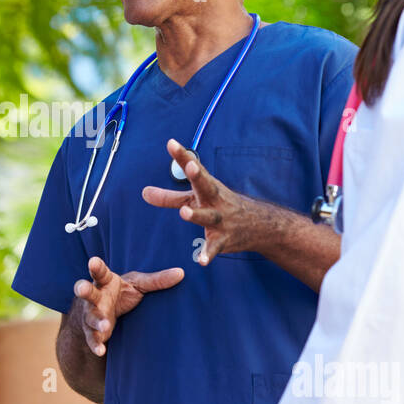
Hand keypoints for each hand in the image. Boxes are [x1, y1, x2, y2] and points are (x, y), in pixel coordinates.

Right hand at [72, 256, 184, 356]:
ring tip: (105, 325)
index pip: (100, 272)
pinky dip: (95, 344)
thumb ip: (157, 280)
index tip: (93, 261)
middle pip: (87, 291)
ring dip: (96, 320)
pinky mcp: (92, 331)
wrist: (104, 312)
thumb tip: (181, 273)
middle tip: (81, 288)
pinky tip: (101, 350)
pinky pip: (92, 338)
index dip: (96, 266)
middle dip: (83, 289)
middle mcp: (95, 296)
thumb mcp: (138, 284)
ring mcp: (91, 314)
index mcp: (105, 281)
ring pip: (90, 317)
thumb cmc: (122, 292)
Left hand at [142, 139, 255, 264]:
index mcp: (207, 188)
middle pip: (206, 186)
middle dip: (198, 175)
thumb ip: (168, 197)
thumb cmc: (222, 206)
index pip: (194, 169)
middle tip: (191, 166)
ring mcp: (221, 220)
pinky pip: (214, 247)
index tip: (171, 143)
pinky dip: (207, 254)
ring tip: (184, 213)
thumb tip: (143, 192)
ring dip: (196, 214)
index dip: (182, 156)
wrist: (260, 226)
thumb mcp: (197, 199)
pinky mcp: (223, 240)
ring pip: (208, 217)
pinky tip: (200, 261)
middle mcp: (215, 201)